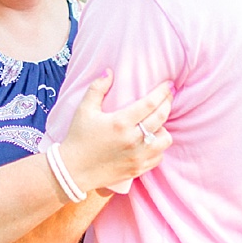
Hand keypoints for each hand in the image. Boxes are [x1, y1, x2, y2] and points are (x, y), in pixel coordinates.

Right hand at [57, 72, 173, 193]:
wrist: (73, 170)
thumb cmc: (78, 138)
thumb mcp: (84, 110)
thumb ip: (97, 88)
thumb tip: (109, 71)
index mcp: (120, 123)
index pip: (150, 103)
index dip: (162, 92)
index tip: (168, 84)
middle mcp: (132, 140)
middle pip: (161, 117)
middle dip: (167, 103)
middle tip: (168, 96)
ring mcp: (137, 157)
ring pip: (165, 139)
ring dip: (163, 128)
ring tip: (156, 122)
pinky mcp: (138, 169)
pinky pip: (159, 156)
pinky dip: (158, 147)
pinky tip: (151, 140)